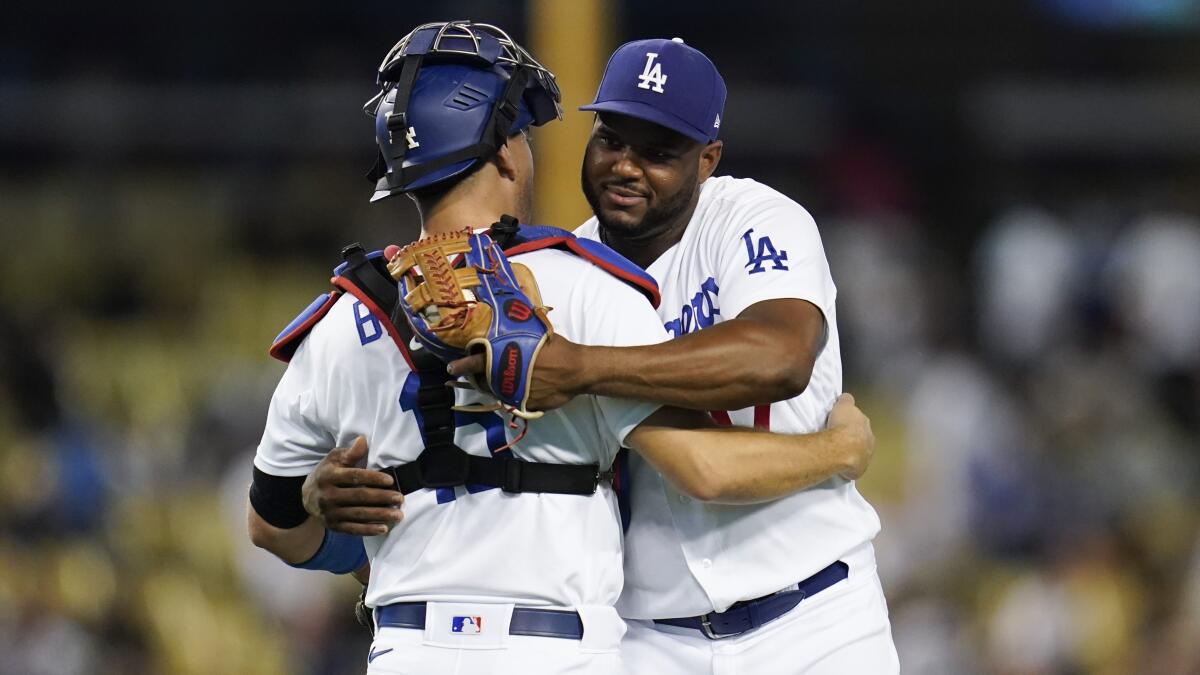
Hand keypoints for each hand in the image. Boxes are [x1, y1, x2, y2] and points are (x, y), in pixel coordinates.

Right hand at [302, 436, 403, 535]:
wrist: (307, 497)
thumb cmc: (327, 473)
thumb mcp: (334, 459)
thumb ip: (350, 453)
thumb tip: (363, 440)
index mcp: (328, 476)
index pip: (354, 477)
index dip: (373, 479)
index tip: (391, 481)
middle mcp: (327, 495)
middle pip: (358, 497)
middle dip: (381, 498)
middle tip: (400, 498)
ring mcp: (329, 513)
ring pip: (358, 515)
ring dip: (380, 515)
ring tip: (398, 515)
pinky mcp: (333, 526)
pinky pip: (353, 529)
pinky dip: (369, 530)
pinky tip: (384, 528)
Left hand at [446, 333, 584, 410]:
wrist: (577, 371)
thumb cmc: (557, 349)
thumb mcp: (536, 335)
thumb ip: (519, 332)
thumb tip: (514, 312)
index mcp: (507, 360)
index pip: (478, 363)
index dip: (463, 365)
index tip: (451, 368)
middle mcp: (507, 380)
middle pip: (485, 381)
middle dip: (479, 378)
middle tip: (478, 373)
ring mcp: (515, 395)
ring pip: (497, 392)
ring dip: (495, 386)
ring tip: (504, 377)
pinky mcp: (525, 406)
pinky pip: (513, 401)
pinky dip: (514, 394)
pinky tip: (524, 386)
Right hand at [826, 393, 874, 479]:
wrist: (841, 448)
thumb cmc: (842, 425)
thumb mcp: (844, 405)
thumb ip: (846, 401)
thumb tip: (846, 398)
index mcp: (866, 425)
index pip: (861, 423)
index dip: (852, 423)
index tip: (844, 424)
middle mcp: (870, 440)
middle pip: (863, 439)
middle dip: (855, 439)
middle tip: (841, 438)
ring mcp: (866, 457)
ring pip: (860, 454)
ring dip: (852, 453)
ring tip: (840, 452)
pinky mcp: (860, 470)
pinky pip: (854, 468)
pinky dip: (849, 467)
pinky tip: (840, 465)